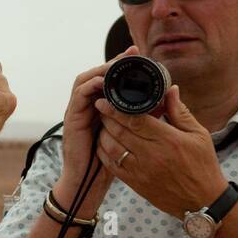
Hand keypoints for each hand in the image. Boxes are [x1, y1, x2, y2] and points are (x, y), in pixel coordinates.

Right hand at [52, 46, 138, 215]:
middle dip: (113, 62)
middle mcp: (88, 106)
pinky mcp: (72, 119)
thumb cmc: (109, 161)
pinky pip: (79, 96)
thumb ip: (143, 116)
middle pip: (97, 75)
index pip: (110, 80)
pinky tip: (104, 83)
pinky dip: (91, 86)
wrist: (88, 184)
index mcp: (102, 108)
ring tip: (118, 64)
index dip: (122, 65)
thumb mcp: (131, 134)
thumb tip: (165, 99)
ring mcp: (77, 112)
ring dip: (101, 70)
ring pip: (85, 80)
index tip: (138, 54)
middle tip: (130, 54)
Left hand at [93, 84, 227, 218]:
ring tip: (102, 123)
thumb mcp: (198, 135)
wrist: (202, 201)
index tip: (104, 99)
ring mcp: (140, 170)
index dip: (116, 109)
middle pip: (119, 131)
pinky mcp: (134, 183)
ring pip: (111, 147)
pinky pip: (111, 165)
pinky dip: (103, 152)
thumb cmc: (202, 165)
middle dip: (106, 117)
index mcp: (168, 140)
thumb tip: (170, 89)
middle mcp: (151, 155)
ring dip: (103, 133)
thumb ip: (180, 112)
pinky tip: (103, 143)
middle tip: (100, 107)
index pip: (135, 120)